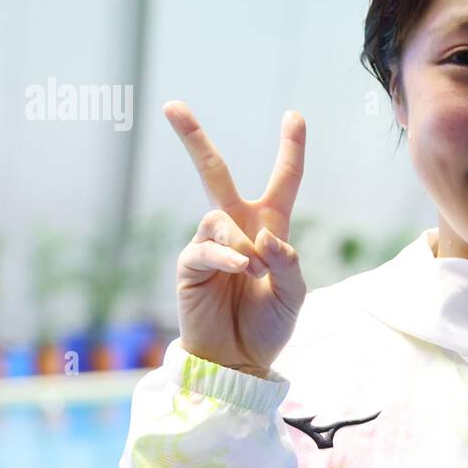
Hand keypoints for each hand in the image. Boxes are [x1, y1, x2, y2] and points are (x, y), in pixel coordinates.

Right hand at [166, 100, 306, 376]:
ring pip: (219, 217)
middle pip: (214, 173)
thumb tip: (264, 238)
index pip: (283, 181)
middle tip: (172, 106)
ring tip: (254, 271)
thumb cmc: (268, 326)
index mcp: (269, 229)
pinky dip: (227, 257)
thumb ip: (288, 263)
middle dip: (193, 139)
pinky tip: (241, 268)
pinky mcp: (189, 265)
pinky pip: (206, 248)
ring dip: (243, 244)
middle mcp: (236, 229)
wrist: (239, 361)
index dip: (290, 149)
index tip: (295, 116)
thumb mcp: (294, 296)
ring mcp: (210, 245)